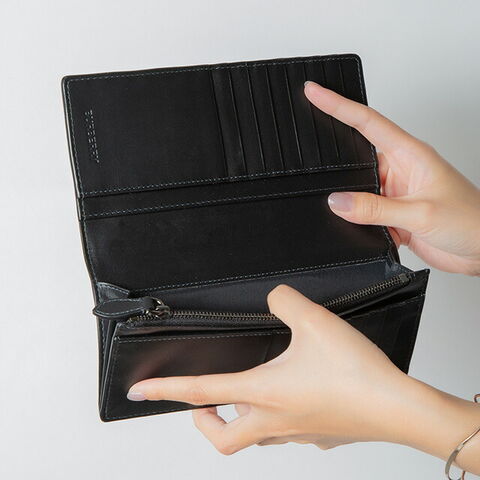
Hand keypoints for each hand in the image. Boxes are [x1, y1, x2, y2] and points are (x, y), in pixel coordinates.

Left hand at [127, 285, 479, 471]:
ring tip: (240, 396)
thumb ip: (284, 301)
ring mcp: (297, 432)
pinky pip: (286, 432)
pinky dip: (275, 418)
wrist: (398, 407)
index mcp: (264, 392)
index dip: (165, 390)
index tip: (140, 392)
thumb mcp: (313, 321)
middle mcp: (274, 419)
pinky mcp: (318, 434)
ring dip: (238, 419)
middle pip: (222, 438)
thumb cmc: (355, 374)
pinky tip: (291, 396)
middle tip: (200, 404)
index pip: (201, 391)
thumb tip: (274, 296)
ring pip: (254, 437)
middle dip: (202, 420)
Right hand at [304, 81, 479, 275]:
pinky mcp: (392, 214)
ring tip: (341, 205)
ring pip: (357, 188)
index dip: (338, 105)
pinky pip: (362, 211)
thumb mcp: (420, 213)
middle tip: (311, 150)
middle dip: (335, 157)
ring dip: (349, 198)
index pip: (367, 122)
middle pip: (356, 156)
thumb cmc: (471, 221)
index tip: (315, 92)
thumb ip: (375, 208)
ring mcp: (395, 193)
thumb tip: (337, 201)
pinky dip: (354, 219)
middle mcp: (401, 170)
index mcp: (411, 154)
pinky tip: (352, 225)